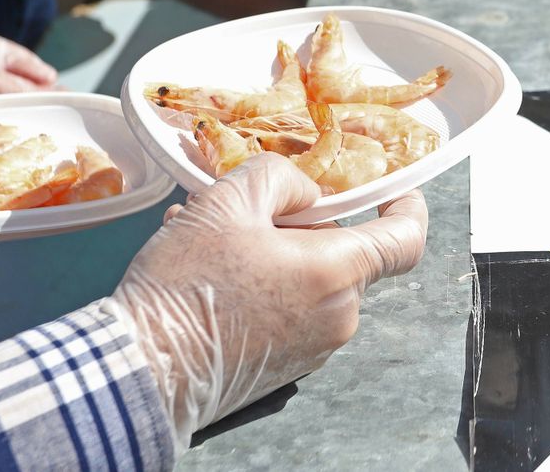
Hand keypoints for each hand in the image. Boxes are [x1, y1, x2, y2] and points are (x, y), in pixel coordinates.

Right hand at [108, 153, 427, 446]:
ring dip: (271, 251)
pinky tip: (210, 272)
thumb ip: (280, 177)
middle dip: (302, 224)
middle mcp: (339, 316)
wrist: (143, 371)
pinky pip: (290, 309)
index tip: (390, 190)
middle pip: (345, 252)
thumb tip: (305, 191)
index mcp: (337, 272)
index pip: (405, 239)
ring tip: (209, 239)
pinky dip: (262, 284)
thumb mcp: (227, 202)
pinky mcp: (287, 365)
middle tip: (248, 208)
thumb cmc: (186, 290)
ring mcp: (315, 346)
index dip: (405, 206)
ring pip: (311, 278)